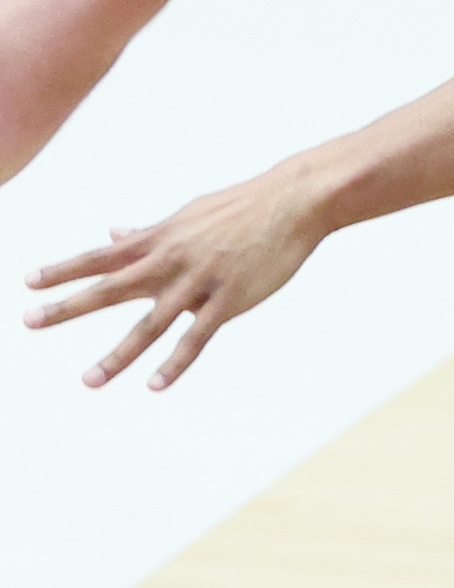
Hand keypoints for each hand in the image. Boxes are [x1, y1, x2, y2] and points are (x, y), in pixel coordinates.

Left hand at [22, 169, 333, 389]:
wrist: (292, 202)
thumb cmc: (241, 206)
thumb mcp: (187, 215)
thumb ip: (148, 233)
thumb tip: (112, 234)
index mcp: (159, 239)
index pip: (100, 257)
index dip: (63, 270)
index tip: (27, 282)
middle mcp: (170, 261)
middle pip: (110, 288)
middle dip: (67, 306)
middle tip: (29, 321)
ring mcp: (199, 282)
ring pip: (149, 325)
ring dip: (117, 356)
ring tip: (89, 380)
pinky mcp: (228, 301)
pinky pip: (196, 339)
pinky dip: (174, 364)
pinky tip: (154, 385)